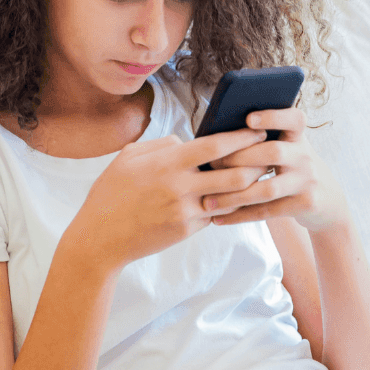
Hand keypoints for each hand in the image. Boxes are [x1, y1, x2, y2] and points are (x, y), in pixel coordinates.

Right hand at [71, 126, 272, 271]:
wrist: (99, 238)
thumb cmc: (111, 193)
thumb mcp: (128, 158)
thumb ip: (162, 145)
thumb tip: (187, 141)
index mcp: (168, 163)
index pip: (215, 146)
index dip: (241, 137)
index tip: (258, 131)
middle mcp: (180, 187)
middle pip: (235, 174)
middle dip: (258, 164)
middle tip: (270, 155)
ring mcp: (185, 212)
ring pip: (231, 198)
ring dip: (249, 187)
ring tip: (260, 176)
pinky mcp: (186, 231)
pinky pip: (215, 215)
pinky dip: (227, 205)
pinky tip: (235, 198)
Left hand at [200, 107, 347, 233]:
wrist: (328, 202)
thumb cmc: (293, 169)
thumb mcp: (290, 149)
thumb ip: (264, 142)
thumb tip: (216, 137)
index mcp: (298, 137)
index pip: (294, 118)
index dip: (273, 116)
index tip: (249, 118)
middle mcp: (305, 156)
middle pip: (273, 153)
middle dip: (239, 158)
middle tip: (211, 164)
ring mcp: (307, 181)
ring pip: (267, 189)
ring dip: (234, 196)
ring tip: (207, 201)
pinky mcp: (305, 204)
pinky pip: (267, 211)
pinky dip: (240, 216)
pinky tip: (218, 219)